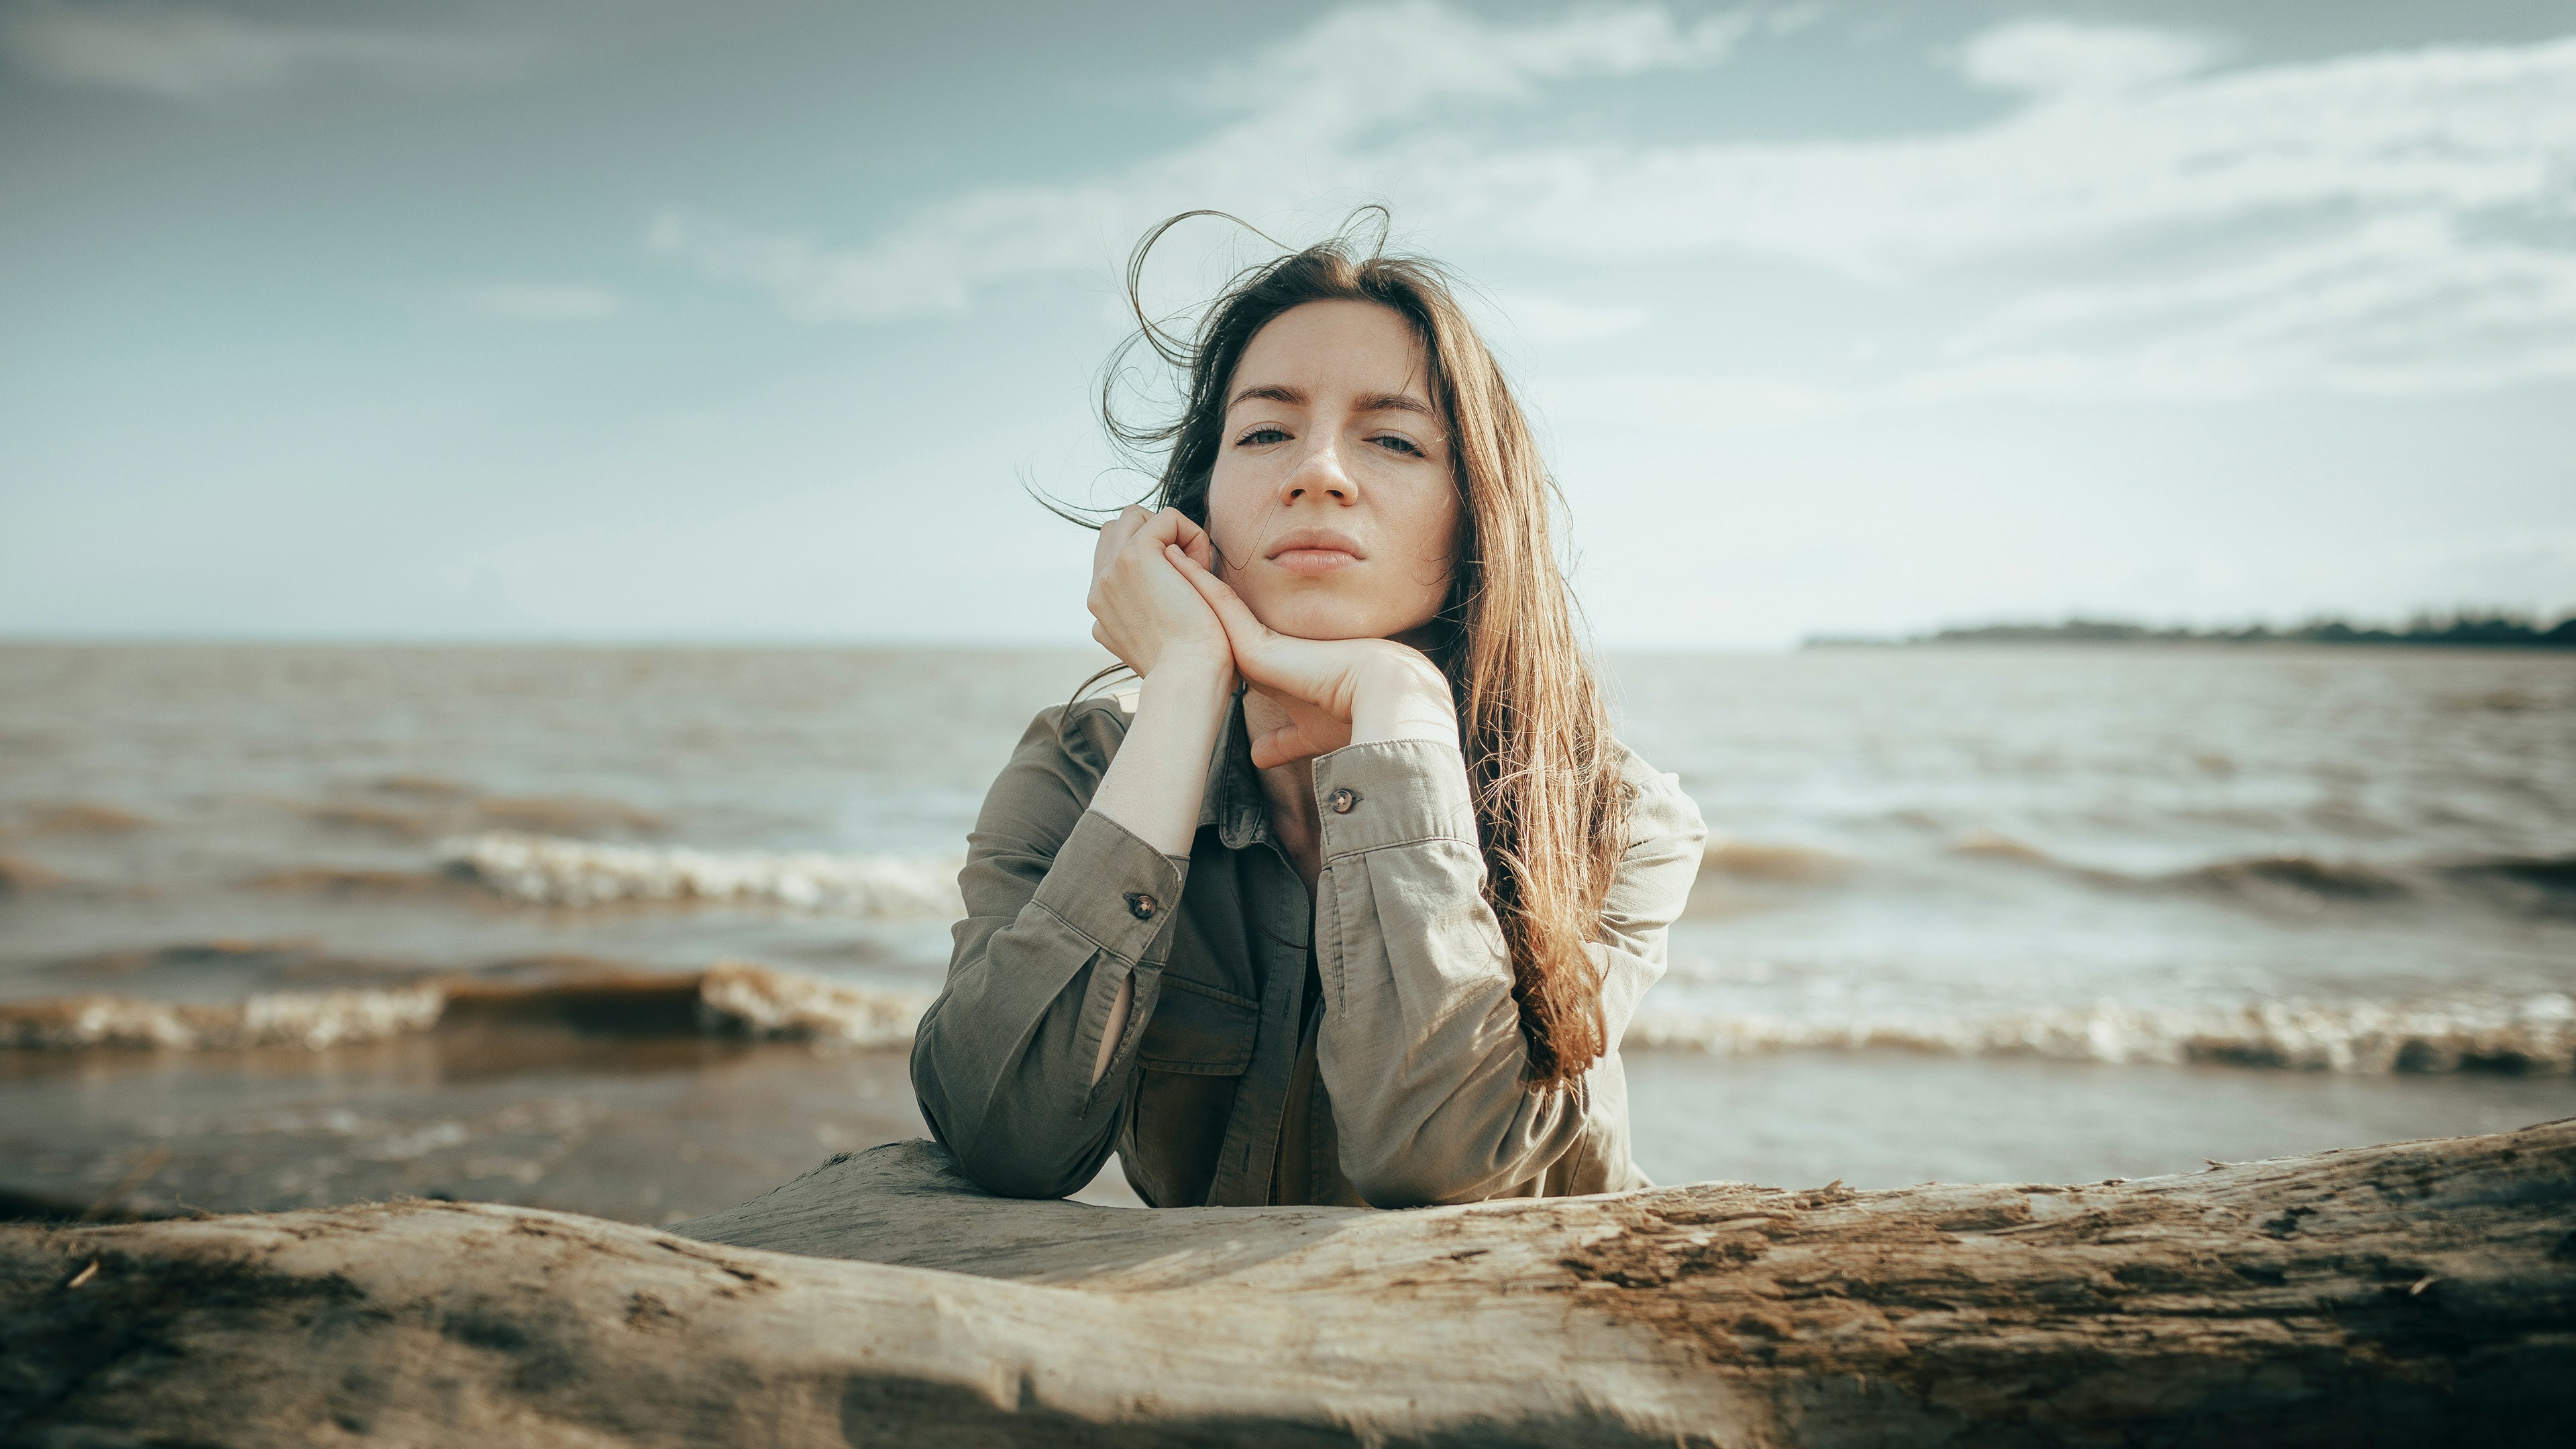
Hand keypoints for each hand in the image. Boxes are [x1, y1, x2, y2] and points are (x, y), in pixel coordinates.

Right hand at [1089, 506, 1230, 681]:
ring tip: (1194, 568)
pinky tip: (1202, 569)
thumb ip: (1147, 615)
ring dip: (1171, 533)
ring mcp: (1112, 569)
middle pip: (1118, 529)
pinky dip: (1193, 535)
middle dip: (1155, 538)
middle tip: (1187, 573)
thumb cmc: (1189, 669)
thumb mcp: (1157, 643)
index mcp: (1101, 609)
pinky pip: (1167, 518)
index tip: (1178, 591)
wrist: (1188, 678)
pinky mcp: (1135, 555)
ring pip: (1136, 515)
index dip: (1150, 560)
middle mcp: (1099, 588)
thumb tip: (1163, 587)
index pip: (1112, 557)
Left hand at [1167, 547, 1457, 768]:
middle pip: (1216, 619)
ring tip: (1159, 557)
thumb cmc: (1350, 715)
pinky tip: (1175, 566)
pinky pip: (1220, 606)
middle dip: (1189, 598)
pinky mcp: (1258, 641)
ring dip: (1186, 583)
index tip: (1183, 620)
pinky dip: (1198, 586)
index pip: (1230, 644)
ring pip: (1214, 605)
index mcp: (1271, 668)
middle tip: (1160, 573)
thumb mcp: (1306, 733)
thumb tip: (1259, 759)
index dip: (1206, 630)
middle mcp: (1261, 649)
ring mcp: (1259, 641)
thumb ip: (1282, 743)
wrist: (1377, 698)